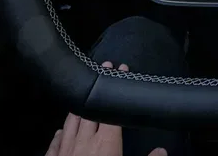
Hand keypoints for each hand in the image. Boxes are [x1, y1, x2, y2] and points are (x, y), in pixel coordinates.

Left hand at [46, 62, 166, 155]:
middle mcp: (83, 141)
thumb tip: (162, 150)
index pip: (112, 110)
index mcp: (106, 143)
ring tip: (84, 96)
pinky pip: (55, 142)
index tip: (121, 70)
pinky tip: (60, 130)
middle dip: (98, 89)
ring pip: (71, 121)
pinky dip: (60, 133)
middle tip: (105, 70)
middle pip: (90, 109)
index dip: (116, 88)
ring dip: (79, 107)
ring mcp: (64, 150)